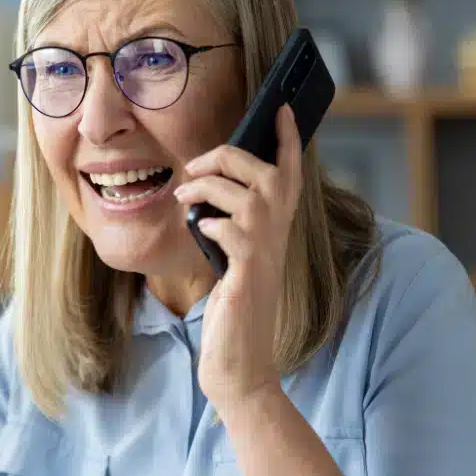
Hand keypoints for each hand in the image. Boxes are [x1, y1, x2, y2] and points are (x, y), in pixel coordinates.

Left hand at [173, 105, 301, 409]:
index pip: (290, 175)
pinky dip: (211, 225)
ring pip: (248, 197)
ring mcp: (265, 258)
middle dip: (229, 157)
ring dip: (209, 188)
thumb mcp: (231, 261)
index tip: (282, 109)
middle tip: (193, 168)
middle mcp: (278, 240)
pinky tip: (201, 233)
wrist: (239, 366)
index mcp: (274, 232)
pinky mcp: (247, 277)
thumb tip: (202, 193)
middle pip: (268, 174)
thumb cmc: (232, 314)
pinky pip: (233, 234)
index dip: (289, 141)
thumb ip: (227, 228)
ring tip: (185, 198)